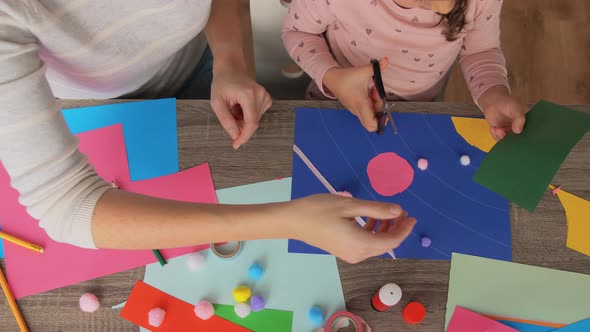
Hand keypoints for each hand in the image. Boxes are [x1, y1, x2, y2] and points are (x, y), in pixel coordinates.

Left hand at [210, 64, 271, 148]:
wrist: (231, 69)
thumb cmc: (222, 84)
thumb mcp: (217, 102)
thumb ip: (226, 120)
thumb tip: (235, 135)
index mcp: (249, 95)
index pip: (251, 123)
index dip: (244, 136)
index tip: (236, 144)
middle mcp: (261, 95)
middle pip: (253, 123)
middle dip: (240, 126)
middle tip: (229, 116)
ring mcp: (266, 96)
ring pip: (255, 120)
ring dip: (243, 120)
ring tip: (234, 108)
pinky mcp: (267, 99)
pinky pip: (257, 115)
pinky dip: (248, 115)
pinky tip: (241, 107)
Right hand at [287, 194, 415, 263]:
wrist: (293, 221)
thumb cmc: (319, 210)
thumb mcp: (350, 205)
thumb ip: (376, 210)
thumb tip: (398, 211)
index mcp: (361, 244)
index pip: (392, 241)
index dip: (404, 229)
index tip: (412, 216)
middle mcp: (358, 254)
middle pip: (385, 244)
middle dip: (396, 228)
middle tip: (401, 211)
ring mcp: (350, 254)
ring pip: (376, 244)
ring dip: (384, 228)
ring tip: (387, 212)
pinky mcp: (344, 251)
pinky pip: (365, 243)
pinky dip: (372, 231)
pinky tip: (369, 217)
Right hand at [322, 58, 389, 131]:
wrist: (332, 80)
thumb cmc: (347, 77)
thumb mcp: (362, 71)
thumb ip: (376, 67)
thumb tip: (387, 60)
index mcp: (361, 104)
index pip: (371, 124)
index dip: (381, 122)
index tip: (386, 110)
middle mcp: (358, 110)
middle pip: (372, 124)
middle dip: (380, 113)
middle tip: (379, 99)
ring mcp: (356, 111)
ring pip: (370, 116)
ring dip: (376, 106)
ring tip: (374, 91)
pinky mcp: (356, 108)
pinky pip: (367, 112)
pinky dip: (372, 104)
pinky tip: (370, 93)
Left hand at [478, 85, 527, 140]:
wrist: (493, 102)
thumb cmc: (507, 103)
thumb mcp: (516, 109)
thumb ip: (518, 119)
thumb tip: (517, 132)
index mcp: (527, 124)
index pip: (530, 134)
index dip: (527, 138)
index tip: (521, 138)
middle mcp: (519, 130)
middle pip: (518, 140)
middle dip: (512, 140)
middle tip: (506, 135)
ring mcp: (509, 133)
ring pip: (507, 141)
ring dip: (501, 137)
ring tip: (498, 129)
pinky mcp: (500, 134)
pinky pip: (498, 139)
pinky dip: (495, 135)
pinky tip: (494, 128)